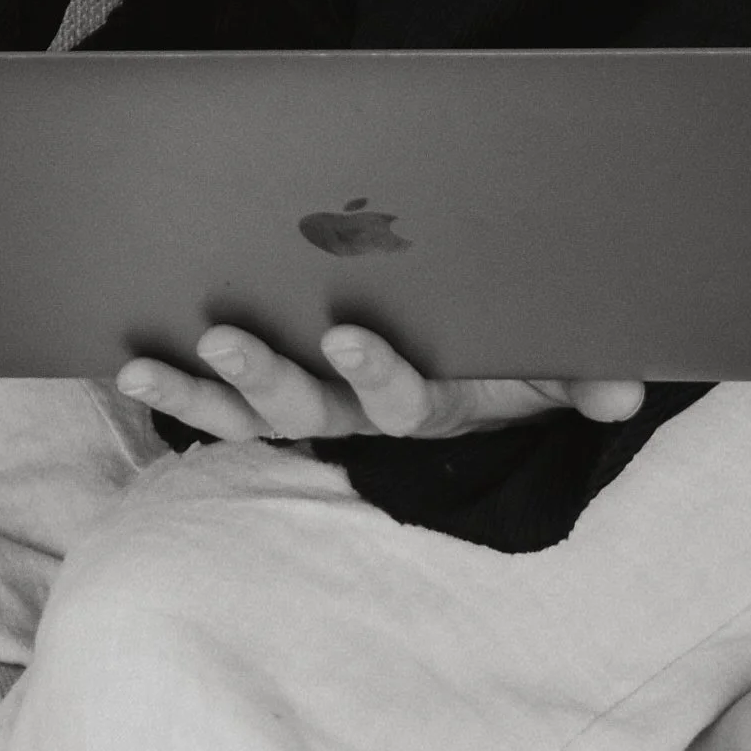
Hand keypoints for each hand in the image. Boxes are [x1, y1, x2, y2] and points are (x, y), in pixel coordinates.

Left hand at [117, 320, 645, 445]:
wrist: (476, 373)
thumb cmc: (509, 357)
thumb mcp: (550, 369)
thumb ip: (579, 376)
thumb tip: (623, 392)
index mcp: (427, 404)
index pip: (400, 398)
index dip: (373, 371)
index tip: (346, 335)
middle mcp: (358, 415)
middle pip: (306, 407)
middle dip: (264, 373)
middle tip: (226, 336)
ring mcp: (311, 408)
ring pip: (248, 410)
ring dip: (198, 389)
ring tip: (144, 366)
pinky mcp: (274, 398)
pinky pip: (216, 404)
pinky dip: (175, 389)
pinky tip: (127, 366)